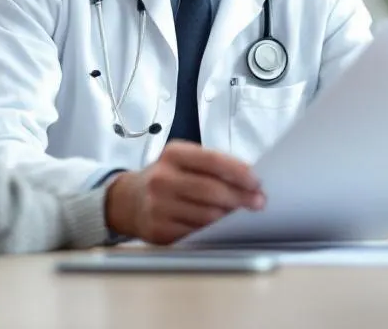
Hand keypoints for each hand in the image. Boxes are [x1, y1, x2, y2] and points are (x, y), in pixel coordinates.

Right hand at [104, 141, 263, 244]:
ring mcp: (158, 206)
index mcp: (173, 154)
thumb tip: (250, 182)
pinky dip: (213, 230)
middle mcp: (162, 179)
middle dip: (241, 198)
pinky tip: (221, 227)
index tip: (257, 182)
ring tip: (242, 215)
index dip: (239, 172)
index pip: (213, 161)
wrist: (129, 200)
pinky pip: (196, 232)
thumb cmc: (168, 178)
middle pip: (212, 191)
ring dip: (230, 217)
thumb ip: (213, 166)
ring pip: (207, 215)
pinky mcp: (158, 231)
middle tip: (259, 203)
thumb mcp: (184, 160)